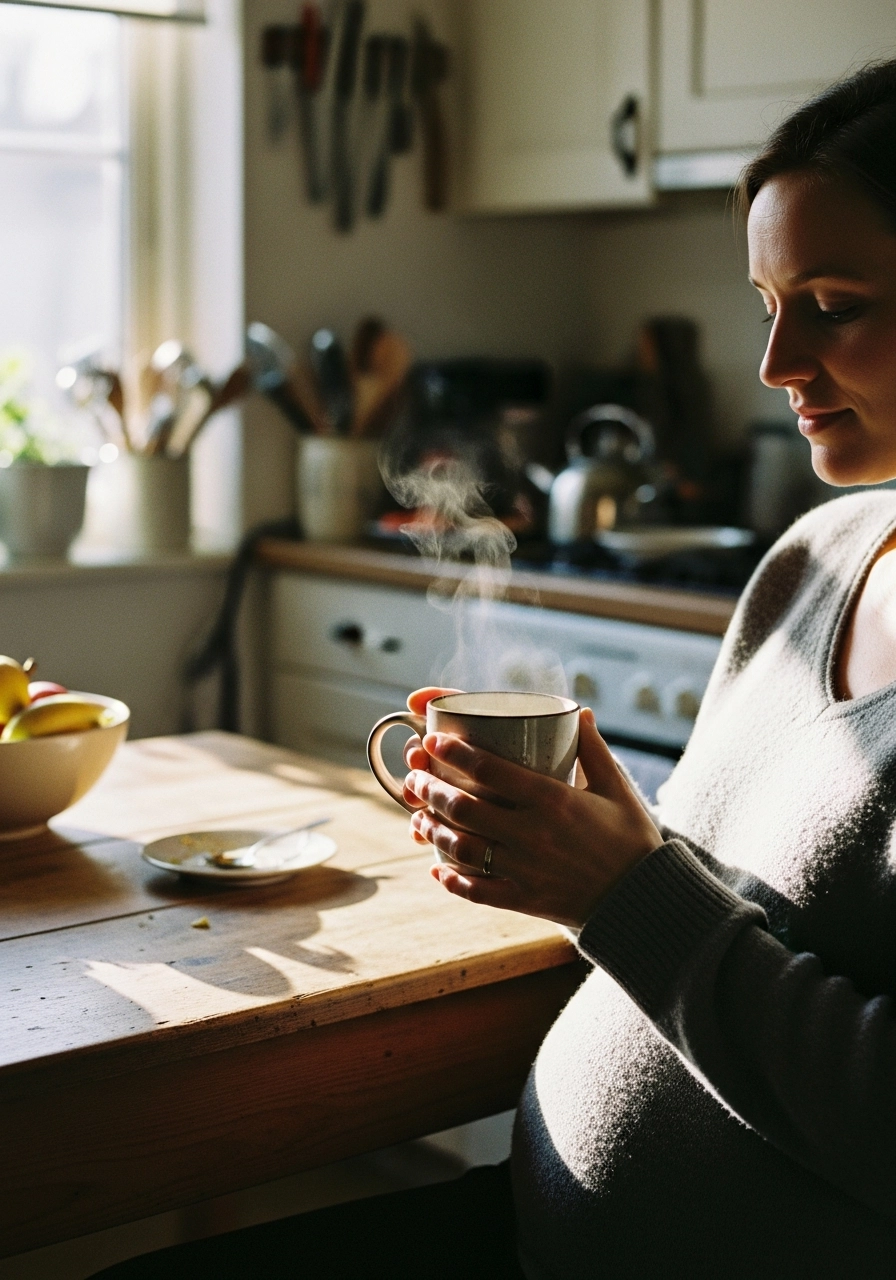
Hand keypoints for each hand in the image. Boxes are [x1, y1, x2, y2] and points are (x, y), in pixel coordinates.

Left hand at [402, 689, 663, 928]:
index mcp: (554, 800)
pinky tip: (436, 870)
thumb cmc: (631, 838)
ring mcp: (525, 869)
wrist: (645, 899)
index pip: (491, 771)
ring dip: (432, 830)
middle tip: (415, 774)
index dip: (455, 753)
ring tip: (417, 815)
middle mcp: (533, 834)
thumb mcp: (616, 787)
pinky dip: (451, 881)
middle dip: (431, 788)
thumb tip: (578, 712)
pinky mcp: (524, 899)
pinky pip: (477, 891)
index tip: (433, 741)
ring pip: (462, 849)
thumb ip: (593, 749)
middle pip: (465, 808)